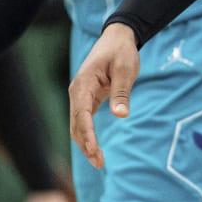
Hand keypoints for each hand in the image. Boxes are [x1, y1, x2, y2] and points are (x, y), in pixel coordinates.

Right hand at [67, 24, 140, 168]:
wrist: (117, 38)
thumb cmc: (121, 51)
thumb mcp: (125, 69)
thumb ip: (121, 92)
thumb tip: (121, 115)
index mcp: (84, 83)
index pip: (81, 114)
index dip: (87, 134)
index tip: (95, 150)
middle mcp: (77, 91)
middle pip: (76, 124)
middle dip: (85, 145)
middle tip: (100, 163)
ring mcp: (80, 95)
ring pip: (77, 125)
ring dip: (85, 143)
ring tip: (99, 161)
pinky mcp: (86, 98)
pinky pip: (83, 120)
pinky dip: (87, 135)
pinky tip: (95, 149)